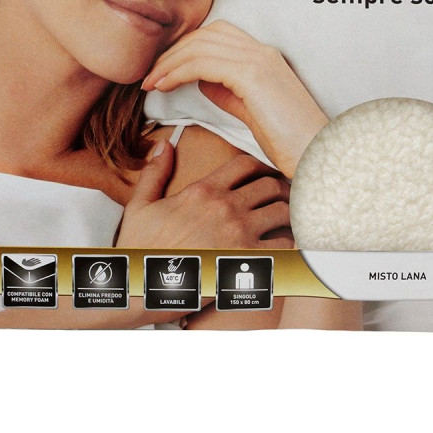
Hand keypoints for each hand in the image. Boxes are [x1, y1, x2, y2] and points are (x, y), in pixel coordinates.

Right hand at [116, 140, 292, 248]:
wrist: (143, 287)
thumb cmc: (141, 250)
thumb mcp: (140, 205)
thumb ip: (155, 172)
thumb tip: (164, 145)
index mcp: (203, 190)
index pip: (245, 164)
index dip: (261, 165)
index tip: (265, 174)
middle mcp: (226, 207)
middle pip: (270, 185)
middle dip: (280, 189)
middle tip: (283, 197)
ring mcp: (240, 233)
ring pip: (283, 212)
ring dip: (289, 214)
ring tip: (289, 219)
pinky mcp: (248, 260)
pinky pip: (285, 245)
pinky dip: (292, 244)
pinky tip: (289, 246)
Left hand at [142, 20, 327, 176]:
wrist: (317, 153)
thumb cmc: (288, 139)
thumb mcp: (251, 108)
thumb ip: (227, 90)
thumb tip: (200, 79)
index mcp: (264, 55)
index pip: (217, 33)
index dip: (186, 46)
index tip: (165, 69)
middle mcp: (261, 50)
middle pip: (204, 34)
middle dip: (172, 52)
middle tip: (150, 74)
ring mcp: (258, 59)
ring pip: (199, 46)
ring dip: (169, 63)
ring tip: (151, 82)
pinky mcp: (252, 75)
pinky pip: (202, 64)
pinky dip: (177, 72)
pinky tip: (164, 86)